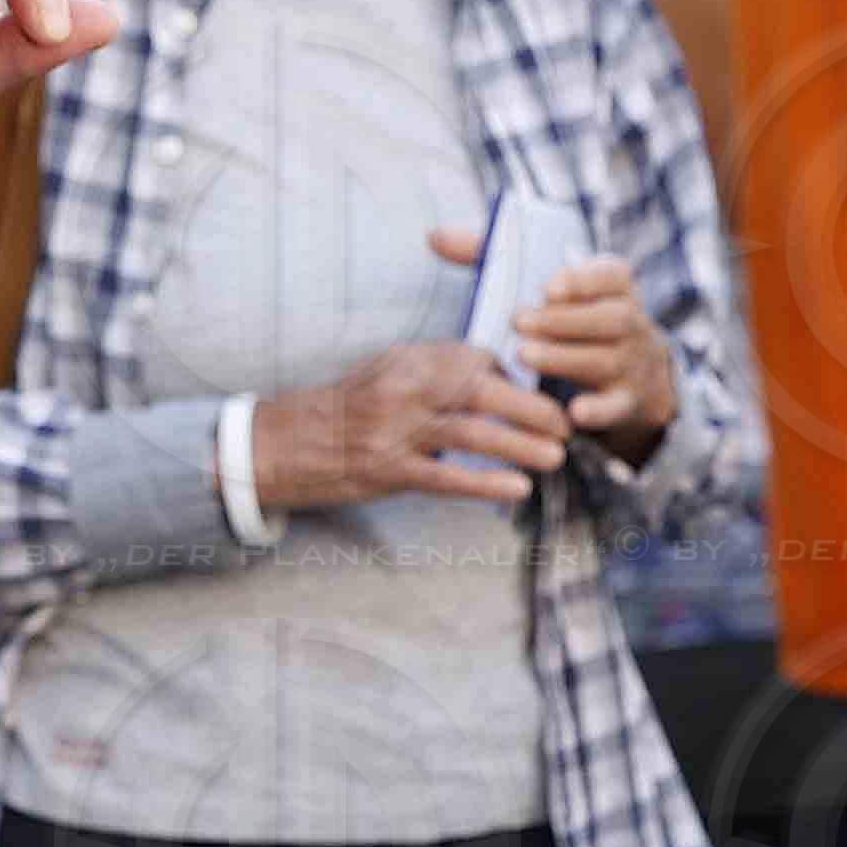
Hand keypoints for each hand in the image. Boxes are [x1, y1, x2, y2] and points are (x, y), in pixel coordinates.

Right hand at [249, 344, 570, 512]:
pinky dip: (485, 482)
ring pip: (471, 433)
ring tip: (555, 457)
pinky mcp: (386, 470)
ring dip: (520, 445)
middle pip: (481, 391)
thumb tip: (492, 379)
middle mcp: (404, 388)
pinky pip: (445, 477)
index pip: (474, 358)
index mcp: (408, 359)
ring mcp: (394, 430)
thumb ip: (435, 373)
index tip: (540, 394)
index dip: (514, 377)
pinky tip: (517, 487)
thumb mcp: (389, 373)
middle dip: (531, 408)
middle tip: (565, 425)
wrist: (282, 443)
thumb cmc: (344, 409)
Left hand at [430, 226, 678, 455]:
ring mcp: (630, 363)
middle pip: (609, 316)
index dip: (583, 279)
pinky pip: (616, 406)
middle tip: (519, 321)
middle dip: (563, 319)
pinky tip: (573, 412)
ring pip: (606, 358)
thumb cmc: (568, 320)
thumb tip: (436, 237)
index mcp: (613, 287)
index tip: (548, 286)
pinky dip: (598, 410)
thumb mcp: (548, 289)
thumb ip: (493, 257)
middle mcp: (629, 322)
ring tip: (524, 355)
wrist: (633, 376)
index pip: (612, 274)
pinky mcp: (625, 402)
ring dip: (566, 357)